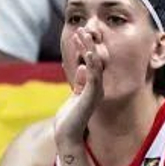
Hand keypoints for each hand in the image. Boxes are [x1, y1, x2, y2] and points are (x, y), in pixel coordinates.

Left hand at [54, 27, 106, 150]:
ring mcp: (95, 91)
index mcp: (93, 86)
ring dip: (89, 50)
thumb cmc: (70, 117)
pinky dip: (92, 64)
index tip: (79, 35)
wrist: (67, 135)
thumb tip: (81, 67)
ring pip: (95, 66)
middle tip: (81, 30)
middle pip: (95, 61)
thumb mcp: (74, 94)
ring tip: (83, 36)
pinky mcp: (91, 97)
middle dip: (88, 45)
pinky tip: (87, 54)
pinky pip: (94, 77)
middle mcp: (97, 87)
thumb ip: (79, 82)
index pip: (91, 62)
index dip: (85, 48)